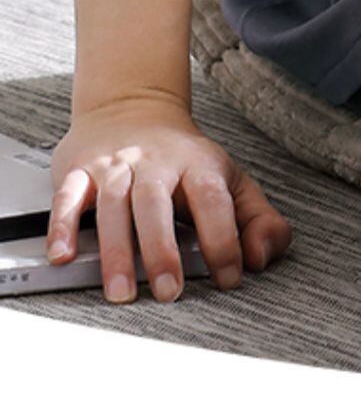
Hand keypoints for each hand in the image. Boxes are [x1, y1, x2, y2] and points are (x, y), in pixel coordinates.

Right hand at [48, 96, 293, 302]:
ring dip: (116, 250)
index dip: (225, 238)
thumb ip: (257, 220)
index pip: (214, 199)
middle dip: (162, 250)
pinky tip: (62, 255)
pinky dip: (62, 225)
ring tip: (120, 290)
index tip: (229, 276)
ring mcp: (116, 166)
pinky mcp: (80, 170)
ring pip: (113, 205)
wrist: (134, 107)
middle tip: (168, 291)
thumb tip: (261, 256)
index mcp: (198, 165)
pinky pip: (68, 196)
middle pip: (157, 204)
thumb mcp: (229, 181)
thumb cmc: (184, 160)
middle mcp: (156, 163)